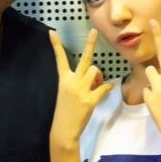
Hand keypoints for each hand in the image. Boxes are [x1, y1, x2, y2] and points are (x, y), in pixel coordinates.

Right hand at [49, 29, 112, 145]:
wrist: (64, 130)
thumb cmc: (65, 111)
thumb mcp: (65, 93)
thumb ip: (78, 82)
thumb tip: (94, 76)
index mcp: (63, 79)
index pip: (60, 59)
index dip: (56, 45)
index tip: (52, 31)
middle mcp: (72, 82)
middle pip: (84, 59)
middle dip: (89, 44)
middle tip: (94, 31)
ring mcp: (81, 90)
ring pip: (96, 71)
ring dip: (100, 76)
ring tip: (97, 84)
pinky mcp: (90, 100)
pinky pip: (104, 87)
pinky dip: (108, 87)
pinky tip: (108, 88)